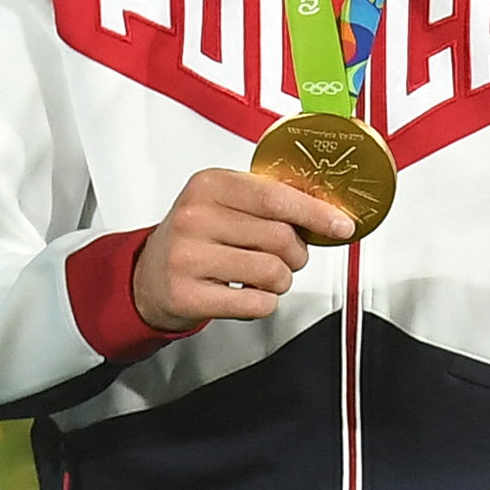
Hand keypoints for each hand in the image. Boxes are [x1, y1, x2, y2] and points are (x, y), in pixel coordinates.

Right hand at [131, 168, 355, 333]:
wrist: (148, 276)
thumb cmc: (196, 237)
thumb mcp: (223, 202)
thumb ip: (269, 200)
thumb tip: (327, 210)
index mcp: (209, 185)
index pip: (276, 197)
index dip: (316, 213)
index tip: (341, 224)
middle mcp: (195, 217)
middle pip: (280, 238)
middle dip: (297, 253)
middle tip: (287, 257)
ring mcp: (188, 257)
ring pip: (273, 272)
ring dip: (281, 281)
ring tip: (264, 277)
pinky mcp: (187, 295)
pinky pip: (256, 304)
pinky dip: (264, 303)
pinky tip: (246, 294)